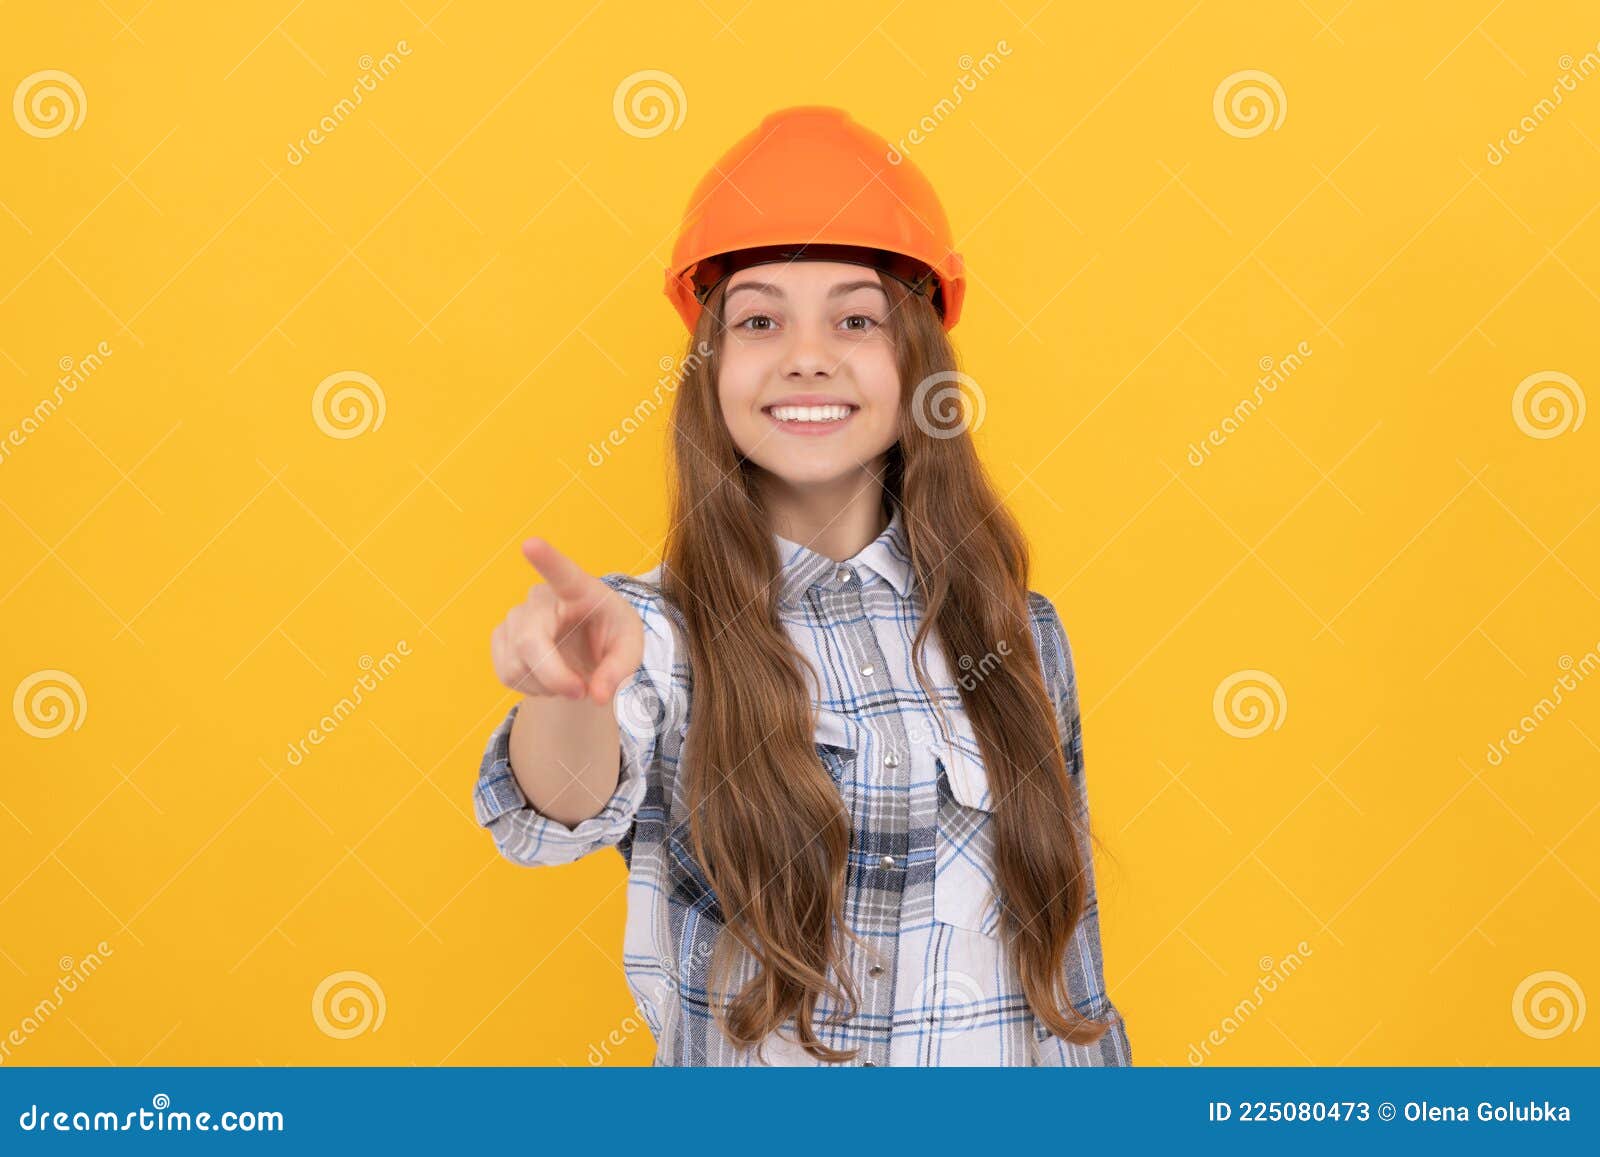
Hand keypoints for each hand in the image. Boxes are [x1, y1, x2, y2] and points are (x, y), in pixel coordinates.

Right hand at [490, 538, 643, 705]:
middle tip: (581, 692)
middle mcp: (541, 598)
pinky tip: (547, 677)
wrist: (586, 645)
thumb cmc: (609, 635)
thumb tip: (597, 695)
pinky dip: (532, 688)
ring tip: (568, 677)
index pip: (562, 572)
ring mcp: (515, 616)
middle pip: (530, 642)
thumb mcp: (630, 648)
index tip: (530, 544)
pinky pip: (507, 674)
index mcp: (579, 589)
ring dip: (548, 687)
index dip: (545, 559)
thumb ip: (621, 670)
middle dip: (555, 677)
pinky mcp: (500, 637)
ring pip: (518, 665)